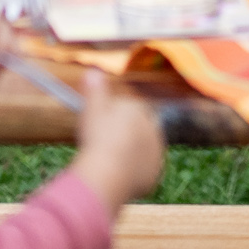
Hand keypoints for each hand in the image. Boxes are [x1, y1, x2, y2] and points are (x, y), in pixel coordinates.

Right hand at [72, 72, 168, 208]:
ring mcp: (156, 151)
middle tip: (104, 146)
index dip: (114, 118)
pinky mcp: (154, 173)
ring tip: (109, 163)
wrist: (108, 173)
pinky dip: (132, 173)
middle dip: (125, 135)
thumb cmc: (98, 138)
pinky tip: (117, 177)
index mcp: (139, 109)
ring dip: (130, 154)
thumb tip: (93, 71)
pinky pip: (143, 171)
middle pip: (138, 129)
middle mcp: (152, 127)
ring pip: (142, 150)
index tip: (101, 128)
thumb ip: (94, 89)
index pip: (129, 109)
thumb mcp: (92, 109)